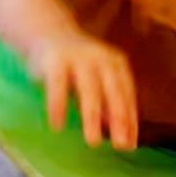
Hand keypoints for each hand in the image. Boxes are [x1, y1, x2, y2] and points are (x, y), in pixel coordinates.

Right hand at [28, 28, 137, 149]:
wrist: (45, 30)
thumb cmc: (77, 64)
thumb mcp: (98, 82)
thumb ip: (110, 106)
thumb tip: (125, 139)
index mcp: (115, 64)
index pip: (126, 95)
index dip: (129, 120)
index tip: (130, 146)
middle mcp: (101, 59)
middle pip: (113, 92)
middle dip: (119, 120)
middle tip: (120, 146)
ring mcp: (78, 58)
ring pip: (89, 91)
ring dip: (92, 117)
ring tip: (93, 142)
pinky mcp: (55, 60)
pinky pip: (57, 86)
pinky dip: (58, 107)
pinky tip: (57, 126)